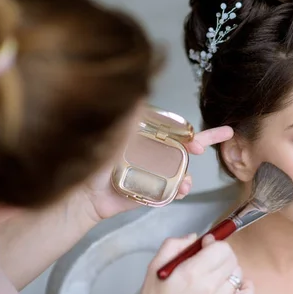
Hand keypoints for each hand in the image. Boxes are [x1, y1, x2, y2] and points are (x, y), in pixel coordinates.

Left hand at [77, 126, 233, 222]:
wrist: (86, 195)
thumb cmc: (95, 164)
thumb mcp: (113, 137)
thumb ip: (128, 122)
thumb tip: (138, 98)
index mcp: (147, 140)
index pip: (173, 131)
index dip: (189, 133)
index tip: (198, 140)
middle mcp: (153, 155)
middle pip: (182, 149)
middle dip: (200, 146)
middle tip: (206, 147)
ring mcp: (155, 173)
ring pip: (181, 171)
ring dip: (188, 176)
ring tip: (186, 183)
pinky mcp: (154, 191)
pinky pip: (173, 190)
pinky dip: (181, 190)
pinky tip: (182, 191)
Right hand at [129, 234, 253, 293]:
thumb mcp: (154, 267)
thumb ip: (173, 245)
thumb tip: (193, 238)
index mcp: (191, 273)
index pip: (220, 248)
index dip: (213, 242)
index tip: (204, 245)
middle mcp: (209, 286)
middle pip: (231, 258)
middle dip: (220, 252)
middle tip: (208, 257)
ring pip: (238, 273)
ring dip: (228, 268)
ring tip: (215, 272)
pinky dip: (245, 286)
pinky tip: (234, 283)